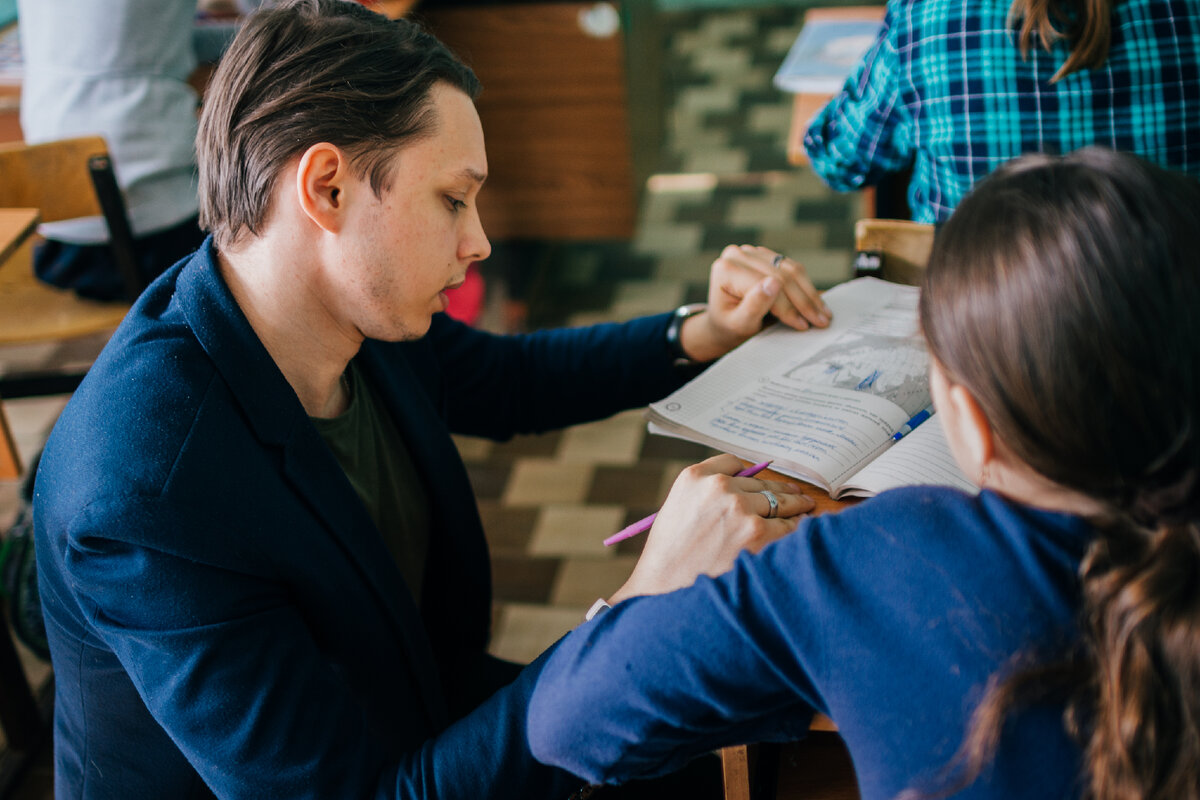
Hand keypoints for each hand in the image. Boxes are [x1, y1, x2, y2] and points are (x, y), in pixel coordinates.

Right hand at [610, 454, 813, 602]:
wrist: (665, 589)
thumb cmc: (669, 556)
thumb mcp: (677, 510)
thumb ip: (705, 495)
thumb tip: (744, 492)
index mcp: (695, 477)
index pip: (733, 463)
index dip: (748, 475)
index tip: (759, 482)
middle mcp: (719, 487)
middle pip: (761, 482)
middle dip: (780, 490)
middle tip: (796, 494)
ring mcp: (740, 510)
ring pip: (779, 502)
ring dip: (795, 506)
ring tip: (805, 508)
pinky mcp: (758, 534)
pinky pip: (787, 527)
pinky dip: (796, 530)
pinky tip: (801, 532)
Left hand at [677, 245, 832, 361]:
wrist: (724, 324)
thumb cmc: (728, 327)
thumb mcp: (739, 324)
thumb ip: (753, 305)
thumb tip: (774, 284)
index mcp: (726, 269)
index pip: (765, 284)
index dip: (787, 306)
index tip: (804, 325)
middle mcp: (738, 254)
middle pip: (781, 274)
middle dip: (803, 301)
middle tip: (822, 321)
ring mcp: (753, 252)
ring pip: (791, 270)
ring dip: (809, 293)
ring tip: (823, 315)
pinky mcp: (766, 256)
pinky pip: (793, 268)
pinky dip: (806, 287)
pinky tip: (816, 303)